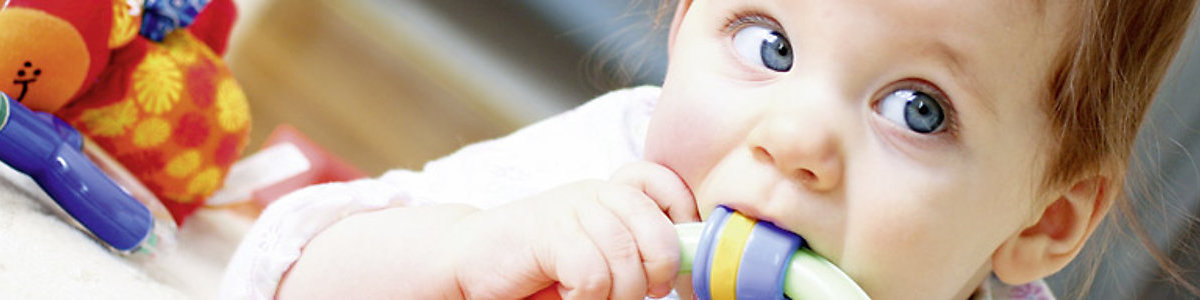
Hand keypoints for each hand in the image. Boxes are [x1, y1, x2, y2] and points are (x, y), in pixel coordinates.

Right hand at [449, 162, 694, 298]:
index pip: (665, 184)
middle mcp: (595, 193)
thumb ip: (633, 252)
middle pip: (658, 233)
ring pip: (626, 262)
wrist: (467, 261)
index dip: (682, 223)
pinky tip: (568, 297)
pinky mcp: (549, 232)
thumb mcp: (593, 254)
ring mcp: (571, 209)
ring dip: (618, 297)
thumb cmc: (534, 267)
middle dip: (656, 276)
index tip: (669, 267)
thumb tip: (679, 271)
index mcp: (610, 194)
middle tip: (638, 295)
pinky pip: (593, 276)